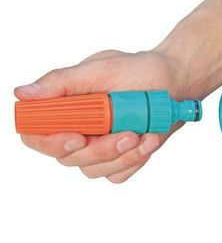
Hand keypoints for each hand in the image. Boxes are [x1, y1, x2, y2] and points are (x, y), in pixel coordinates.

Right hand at [15, 49, 187, 182]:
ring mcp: (99, 145)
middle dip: (101, 149)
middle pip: (68, 157)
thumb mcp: (102, 69)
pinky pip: (117, 174)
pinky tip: (149, 140)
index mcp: (67, 106)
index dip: (49, 141)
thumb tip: (23, 94)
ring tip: (145, 134)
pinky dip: (134, 160)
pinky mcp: (120, 157)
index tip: (77, 137)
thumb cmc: (141, 70)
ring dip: (123, 155)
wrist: (177, 82)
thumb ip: (63, 82)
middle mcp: (79, 128)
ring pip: (94, 169)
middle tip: (128, 133)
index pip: (37, 133)